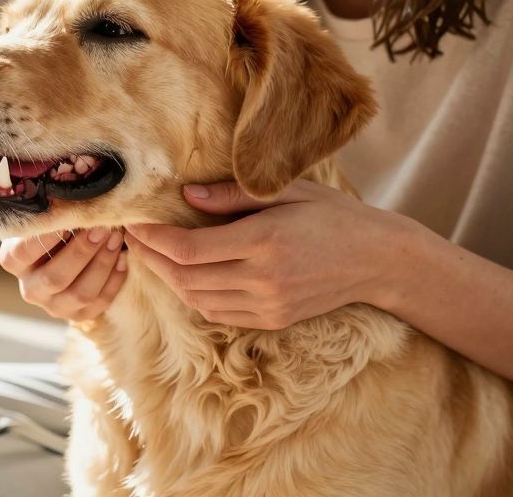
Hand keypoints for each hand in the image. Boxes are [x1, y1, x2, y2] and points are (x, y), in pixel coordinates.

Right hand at [0, 227, 128, 320]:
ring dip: (102, 264)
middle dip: (83, 251)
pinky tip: (123, 258)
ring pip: (81, 293)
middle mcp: (30, 289)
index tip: (67, 220)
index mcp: (13, 262)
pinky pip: (99, 303)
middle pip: (55, 278)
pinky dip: (114, 280)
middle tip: (102, 227)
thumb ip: (52, 215)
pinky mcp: (77, 315)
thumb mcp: (44, 222)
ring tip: (116, 238)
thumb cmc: (52, 231)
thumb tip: (70, 199)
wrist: (62, 258)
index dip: (46, 238)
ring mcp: (53, 306)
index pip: (22, 253)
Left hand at [126, 179, 420, 329]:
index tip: (134, 222)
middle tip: (133, 238)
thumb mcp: (286, 192)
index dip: (154, 239)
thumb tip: (185, 196)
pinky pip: (218, 313)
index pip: (189, 249)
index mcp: (264, 242)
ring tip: (151, 255)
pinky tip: (183, 275)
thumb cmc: (333, 215)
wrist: (379, 260)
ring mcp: (268, 305)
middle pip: (185, 277)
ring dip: (168, 280)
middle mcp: (263, 280)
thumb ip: (232, 196)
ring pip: (197, 300)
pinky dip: (193, 296)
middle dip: (151, 259)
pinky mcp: (272, 320)